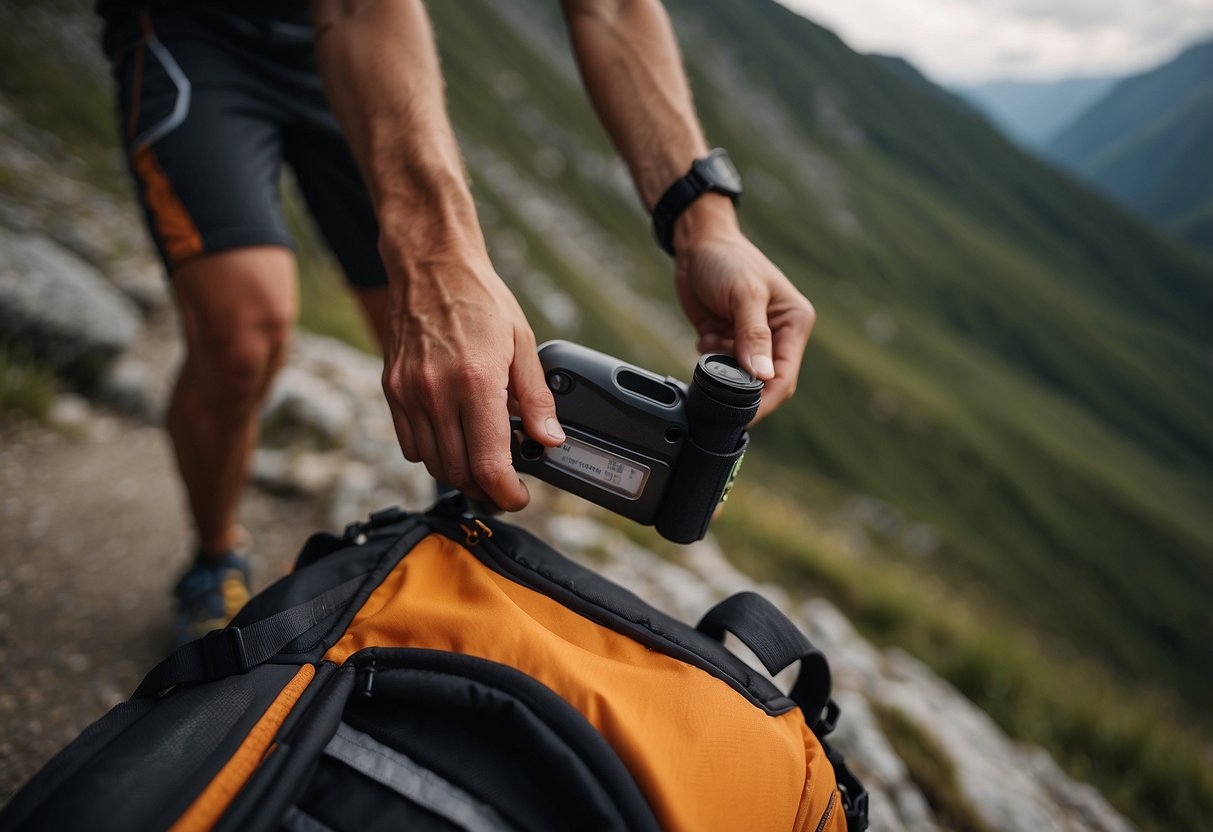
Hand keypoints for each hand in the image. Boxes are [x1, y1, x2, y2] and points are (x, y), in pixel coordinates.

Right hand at [379, 251, 564, 510]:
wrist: (431, 266)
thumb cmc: (480, 299)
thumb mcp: (522, 342)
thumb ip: (537, 397)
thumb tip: (550, 439)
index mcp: (477, 381)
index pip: (488, 463)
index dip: (506, 493)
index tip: (518, 497)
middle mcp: (438, 391)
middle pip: (459, 472)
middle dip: (486, 488)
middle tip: (506, 483)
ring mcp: (409, 393)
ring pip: (433, 464)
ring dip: (460, 474)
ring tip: (482, 463)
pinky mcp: (392, 391)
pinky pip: (410, 445)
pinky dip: (434, 454)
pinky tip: (453, 439)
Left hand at [673, 197, 815, 421]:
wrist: (697, 243)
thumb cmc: (727, 260)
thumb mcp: (745, 294)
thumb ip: (753, 335)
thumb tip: (762, 376)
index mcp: (793, 323)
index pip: (784, 376)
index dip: (765, 400)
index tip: (743, 414)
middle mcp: (777, 335)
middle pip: (763, 383)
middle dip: (739, 387)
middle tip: (717, 383)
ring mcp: (751, 340)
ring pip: (738, 377)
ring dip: (721, 370)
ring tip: (713, 341)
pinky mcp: (728, 341)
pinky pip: (719, 366)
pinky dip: (709, 359)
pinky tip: (706, 335)